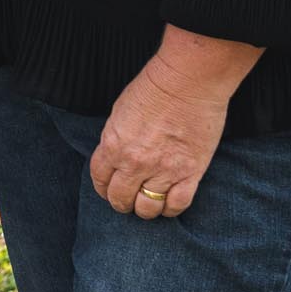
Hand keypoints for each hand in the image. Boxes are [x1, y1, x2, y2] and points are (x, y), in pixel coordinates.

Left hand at [89, 28, 258, 218]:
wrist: (187, 82)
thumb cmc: (153, 89)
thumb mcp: (119, 113)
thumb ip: (115, 140)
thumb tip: (115, 159)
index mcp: (113, 145)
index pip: (100, 180)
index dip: (103, 189)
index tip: (108, 190)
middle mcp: (135, 162)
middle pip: (121, 199)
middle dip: (121, 203)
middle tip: (127, 201)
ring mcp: (163, 170)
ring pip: (148, 208)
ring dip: (145, 210)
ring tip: (147, 204)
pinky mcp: (190, 173)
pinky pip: (177, 205)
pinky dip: (171, 209)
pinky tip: (169, 204)